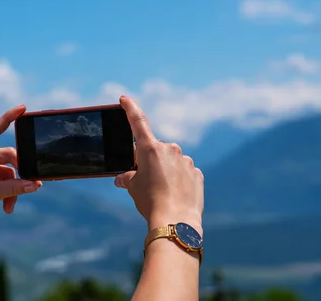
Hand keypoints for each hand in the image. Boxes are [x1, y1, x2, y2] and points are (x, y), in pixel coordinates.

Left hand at [0, 104, 40, 232]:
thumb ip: (15, 188)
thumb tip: (35, 185)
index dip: (9, 117)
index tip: (23, 107)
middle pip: (8, 157)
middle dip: (19, 174)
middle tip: (32, 184)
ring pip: (7, 173)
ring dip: (13, 189)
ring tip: (11, 206)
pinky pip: (1, 182)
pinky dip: (6, 193)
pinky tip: (7, 207)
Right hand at [114, 96, 203, 233]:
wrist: (176, 221)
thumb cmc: (151, 202)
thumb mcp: (133, 188)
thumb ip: (128, 177)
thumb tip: (123, 178)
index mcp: (150, 149)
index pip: (138, 121)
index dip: (130, 108)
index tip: (125, 99)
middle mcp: (170, 149)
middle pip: (155, 149)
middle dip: (150, 160)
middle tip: (146, 180)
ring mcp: (185, 160)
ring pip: (172, 161)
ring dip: (166, 171)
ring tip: (162, 193)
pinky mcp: (196, 173)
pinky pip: (185, 172)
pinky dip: (179, 180)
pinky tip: (175, 195)